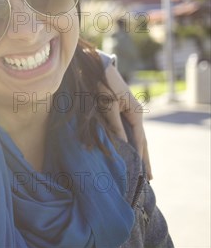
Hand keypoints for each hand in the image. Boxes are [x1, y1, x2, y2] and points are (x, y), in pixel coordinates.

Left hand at [103, 63, 151, 179]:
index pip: (140, 140)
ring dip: (139, 152)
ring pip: (136, 137)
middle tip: (149, 178)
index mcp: (136, 113)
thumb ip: (115, 124)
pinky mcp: (121, 112)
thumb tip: (123, 143)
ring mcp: (130, 113)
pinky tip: (129, 151)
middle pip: (142, 141)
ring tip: (142, 169)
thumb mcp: (109, 104)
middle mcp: (136, 115)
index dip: (142, 157)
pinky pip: (128, 131)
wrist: (98, 69)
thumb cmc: (103, 85)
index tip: (143, 173)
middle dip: (145, 159)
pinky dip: (130, 143)